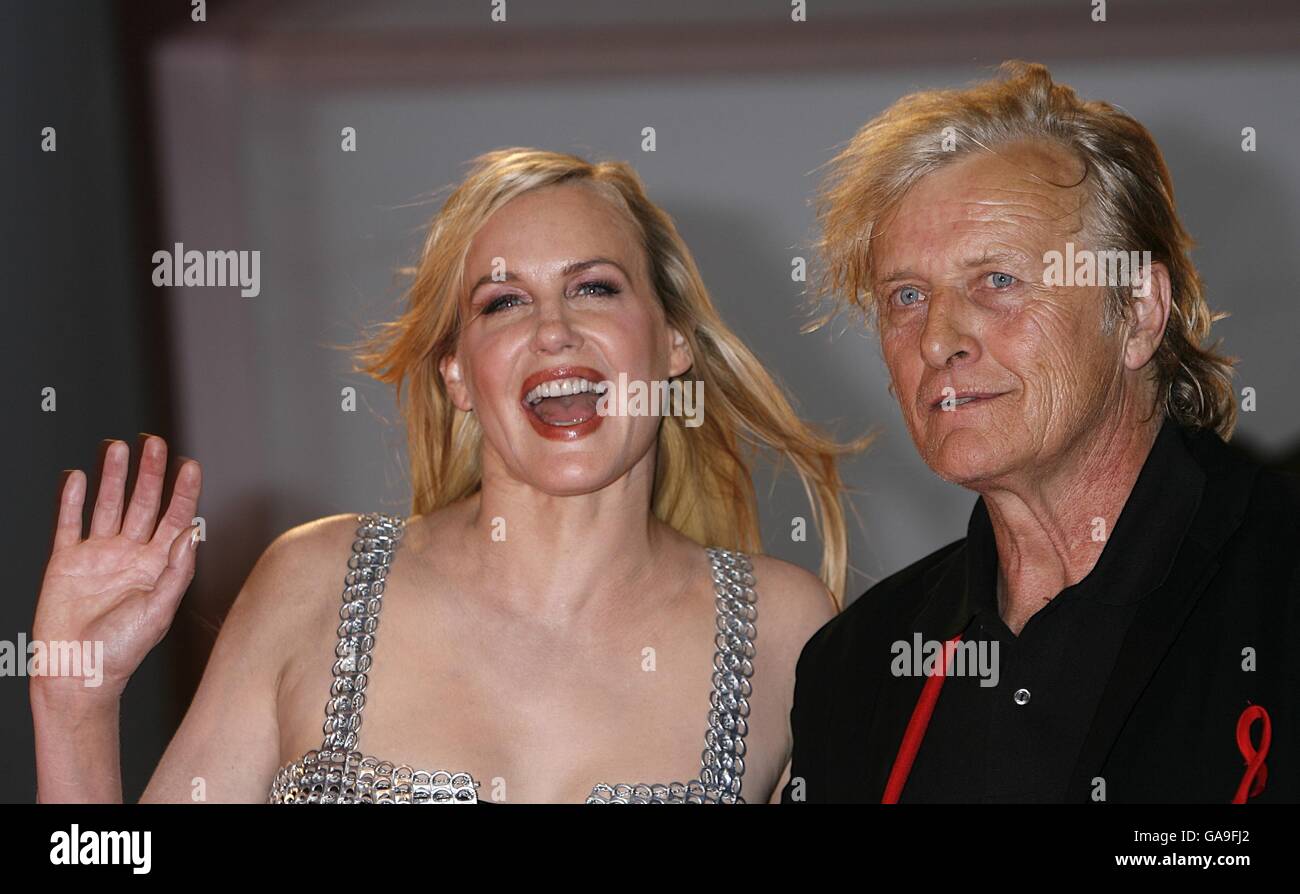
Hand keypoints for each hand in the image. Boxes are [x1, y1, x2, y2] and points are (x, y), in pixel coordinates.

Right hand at [32, 436, 202, 703]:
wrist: (77, 673)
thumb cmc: (123, 650)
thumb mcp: (159, 611)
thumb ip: (177, 571)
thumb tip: (194, 532)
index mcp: (157, 565)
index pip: (175, 519)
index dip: (183, 492)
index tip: (190, 465)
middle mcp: (130, 554)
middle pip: (143, 504)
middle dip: (149, 473)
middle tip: (155, 443)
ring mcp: (97, 555)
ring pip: (107, 505)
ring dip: (112, 477)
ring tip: (117, 447)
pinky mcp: (65, 561)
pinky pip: (69, 523)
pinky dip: (71, 500)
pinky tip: (76, 477)